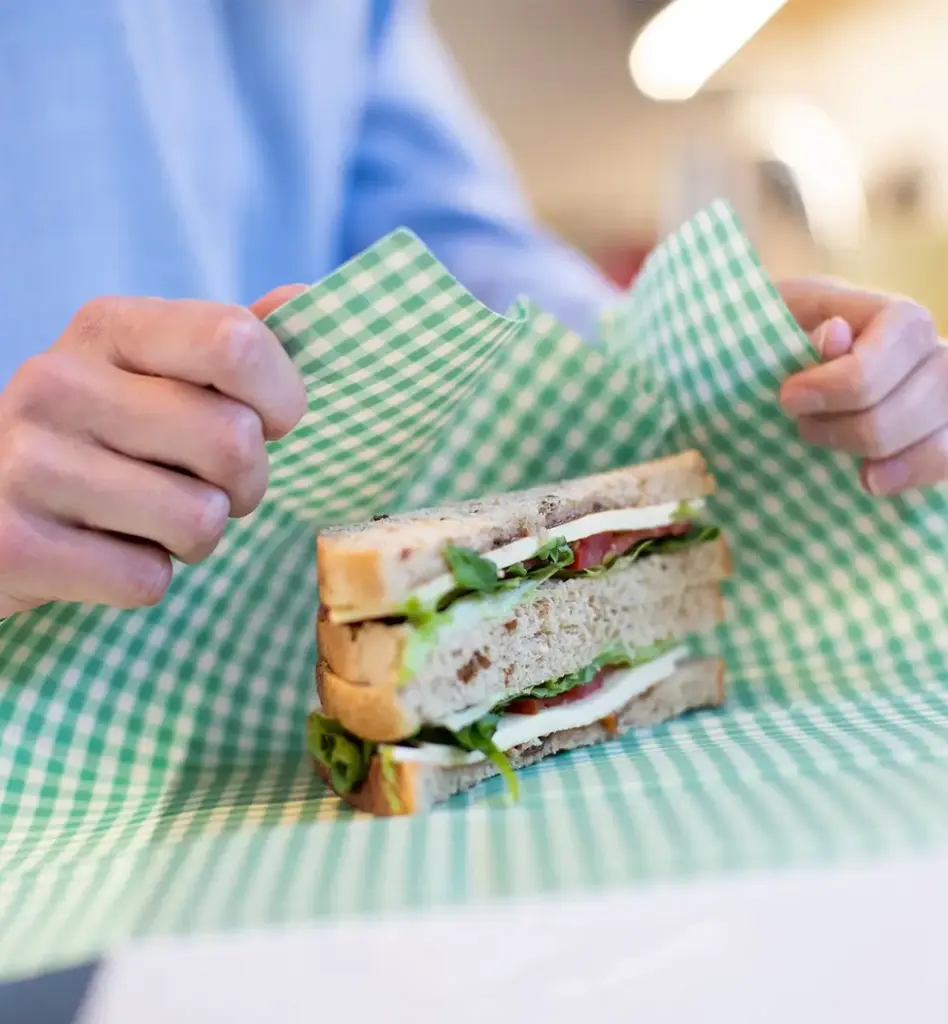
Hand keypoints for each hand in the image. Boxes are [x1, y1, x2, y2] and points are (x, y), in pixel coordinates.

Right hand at [0, 286, 306, 618]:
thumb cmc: (97, 439)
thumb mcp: (150, 375)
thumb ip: (224, 345)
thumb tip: (301, 296)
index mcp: (107, 328)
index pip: (235, 342)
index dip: (282, 398)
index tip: (272, 423)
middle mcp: (58, 382)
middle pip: (234, 441)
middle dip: (245, 484)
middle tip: (208, 487)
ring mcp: (28, 463)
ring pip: (200, 520)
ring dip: (195, 537)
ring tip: (151, 520)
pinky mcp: (14, 545)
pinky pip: (148, 579)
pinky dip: (143, 578)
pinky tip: (104, 551)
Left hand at [778, 278, 947, 494]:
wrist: (776, 375)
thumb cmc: (777, 347)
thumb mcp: (778, 327)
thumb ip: (801, 331)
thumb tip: (836, 334)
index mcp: (894, 315)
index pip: (904, 332)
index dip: (849, 376)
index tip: (790, 398)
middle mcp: (932, 350)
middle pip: (930, 389)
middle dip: (855, 423)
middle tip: (804, 426)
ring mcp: (943, 394)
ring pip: (943, 430)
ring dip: (879, 450)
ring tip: (828, 448)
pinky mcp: (938, 433)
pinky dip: (912, 473)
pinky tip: (870, 481)